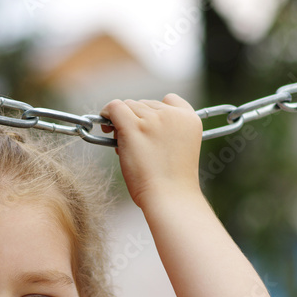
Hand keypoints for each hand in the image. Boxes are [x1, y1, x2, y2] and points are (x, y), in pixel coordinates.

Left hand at [100, 94, 201, 208]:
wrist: (170, 197)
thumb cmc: (172, 184)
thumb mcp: (178, 149)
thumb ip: (166, 133)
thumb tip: (136, 122)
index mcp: (190, 118)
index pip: (169, 99)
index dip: (154, 111)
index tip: (147, 127)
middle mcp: (172, 114)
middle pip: (144, 104)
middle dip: (136, 120)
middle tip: (134, 144)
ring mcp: (153, 119)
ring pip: (128, 106)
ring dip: (122, 122)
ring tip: (125, 147)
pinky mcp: (134, 127)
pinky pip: (114, 108)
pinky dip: (106, 112)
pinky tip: (106, 128)